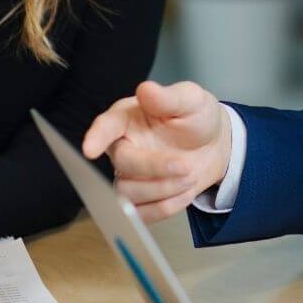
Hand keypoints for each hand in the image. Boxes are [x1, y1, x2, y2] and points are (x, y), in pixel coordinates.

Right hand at [81, 80, 232, 223]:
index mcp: (127, 118)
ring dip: (162, 190)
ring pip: (127, 193)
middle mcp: (122, 146)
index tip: (90, 149)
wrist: (212, 145)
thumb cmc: (196, 117)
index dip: (96, 137)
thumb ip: (169, 97)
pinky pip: (139, 213)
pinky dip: (165, 207)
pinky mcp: (138, 199)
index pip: (106, 126)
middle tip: (186, 166)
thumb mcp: (191, 100)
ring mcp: (128, 175)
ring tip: (190, 177)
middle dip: (154, 168)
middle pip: (122, 163)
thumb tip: (146, 89)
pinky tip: (184, 193)